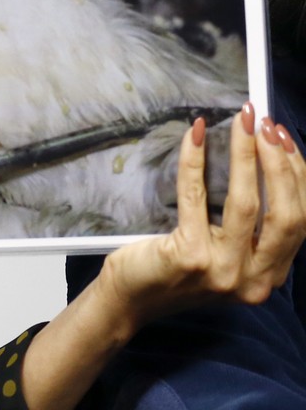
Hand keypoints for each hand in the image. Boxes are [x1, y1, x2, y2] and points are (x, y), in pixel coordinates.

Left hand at [98, 103, 305, 335]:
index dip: (297, 174)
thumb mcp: (227, 255)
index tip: (284, 137)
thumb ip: (253, 229)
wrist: (131, 298)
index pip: (300, 219)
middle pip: (285, 213)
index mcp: (270, 274)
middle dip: (279, 162)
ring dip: (245, 155)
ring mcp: (223, 270)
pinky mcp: (189, 256)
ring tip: (241, 121)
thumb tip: (266, 163)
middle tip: (264, 123)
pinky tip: (195, 135)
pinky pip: (195, 196)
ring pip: (247, 203)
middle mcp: (255, 278)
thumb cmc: (177, 267)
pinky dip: (195, 160)